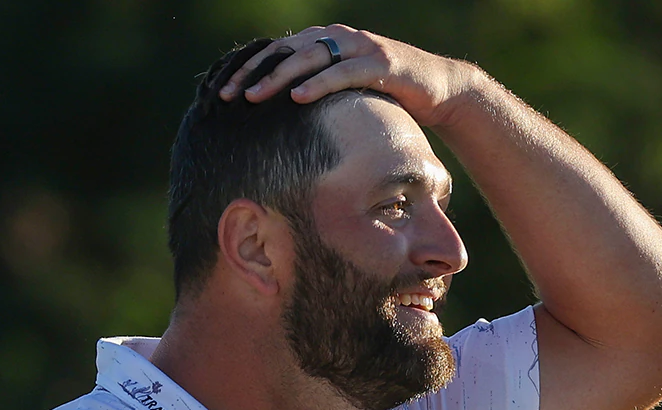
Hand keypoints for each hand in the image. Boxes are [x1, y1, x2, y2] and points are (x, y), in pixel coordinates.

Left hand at [217, 25, 487, 127]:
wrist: (439, 90)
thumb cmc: (387, 95)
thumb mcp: (345, 93)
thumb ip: (317, 93)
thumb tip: (280, 119)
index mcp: (325, 41)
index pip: (277, 51)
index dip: (249, 69)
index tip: (223, 91)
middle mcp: (338, 37)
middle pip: (285, 51)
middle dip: (254, 74)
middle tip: (229, 95)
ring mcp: (360, 47)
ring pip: (309, 58)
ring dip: (278, 78)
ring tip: (254, 97)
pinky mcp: (380, 63)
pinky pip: (343, 72)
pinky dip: (319, 84)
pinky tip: (298, 98)